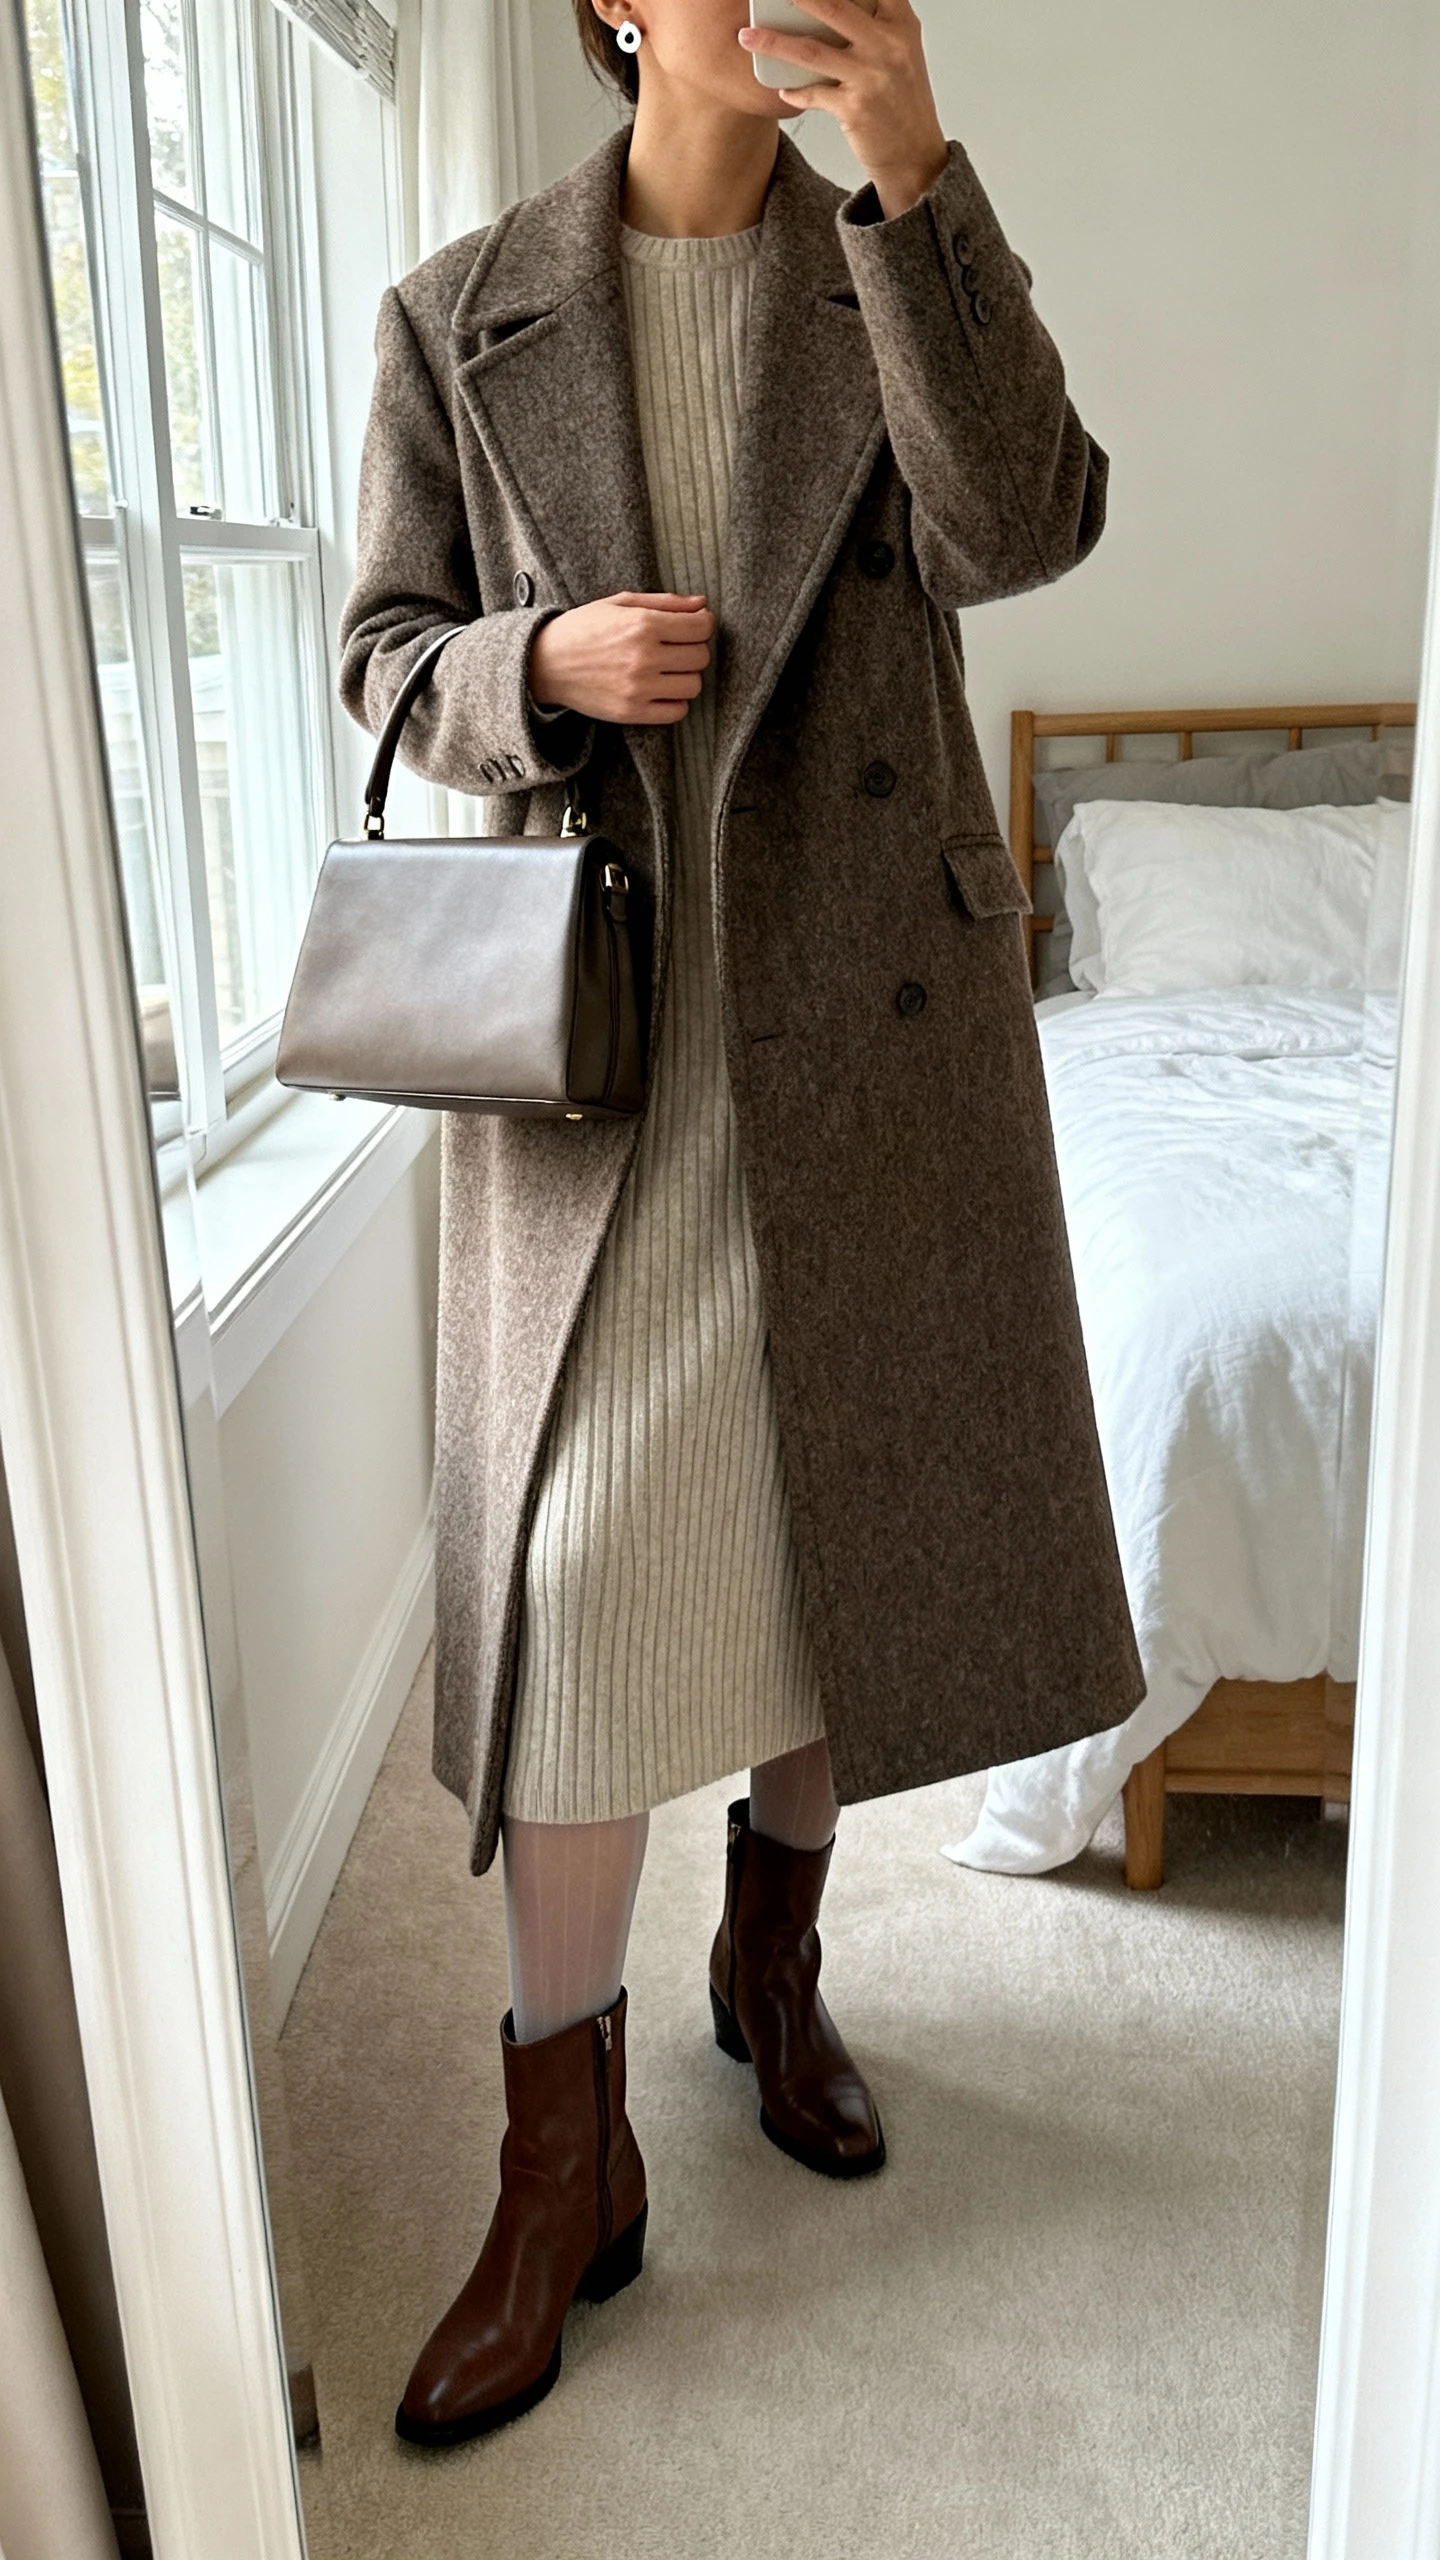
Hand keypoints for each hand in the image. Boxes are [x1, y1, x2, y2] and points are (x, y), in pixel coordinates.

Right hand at [528, 591, 714, 725]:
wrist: (546, 663)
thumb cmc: (584, 628)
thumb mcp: (620, 603)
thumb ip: (664, 602)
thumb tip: (702, 603)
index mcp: (643, 624)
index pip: (701, 627)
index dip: (701, 625)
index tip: (691, 627)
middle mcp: (644, 657)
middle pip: (701, 657)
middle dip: (693, 650)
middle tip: (675, 648)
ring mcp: (638, 688)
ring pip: (693, 686)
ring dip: (686, 677)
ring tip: (667, 670)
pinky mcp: (632, 712)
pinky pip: (677, 712)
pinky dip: (675, 702)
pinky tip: (660, 690)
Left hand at [739, 0, 946, 220]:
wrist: (915, 154)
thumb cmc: (903, 100)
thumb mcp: (901, 51)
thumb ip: (876, 22)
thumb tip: (829, 6)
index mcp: (901, 24)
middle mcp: (888, 45)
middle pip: (833, 7)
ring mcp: (870, 77)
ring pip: (811, 51)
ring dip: (774, 42)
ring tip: (747, 36)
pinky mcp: (854, 108)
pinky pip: (812, 94)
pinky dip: (794, 92)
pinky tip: (783, 91)